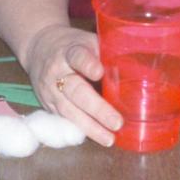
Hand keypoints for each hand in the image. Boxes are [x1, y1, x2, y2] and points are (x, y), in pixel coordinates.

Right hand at [17, 23, 121, 146]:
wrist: (38, 48)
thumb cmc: (72, 45)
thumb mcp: (87, 41)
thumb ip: (107, 53)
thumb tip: (141, 70)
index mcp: (69, 51)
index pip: (78, 57)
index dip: (87, 64)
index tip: (99, 72)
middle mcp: (56, 71)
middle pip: (75, 90)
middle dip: (96, 108)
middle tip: (117, 122)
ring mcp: (50, 90)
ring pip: (69, 110)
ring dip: (90, 127)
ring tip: (109, 138)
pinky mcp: (47, 104)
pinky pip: (64, 119)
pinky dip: (81, 130)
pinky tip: (97, 137)